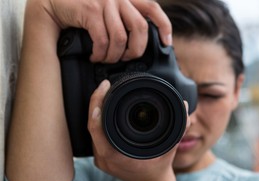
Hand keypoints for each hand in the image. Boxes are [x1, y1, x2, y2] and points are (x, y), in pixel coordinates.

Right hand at [32, 0, 171, 61]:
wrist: (55, 1)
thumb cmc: (84, 9)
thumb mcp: (109, 10)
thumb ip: (124, 19)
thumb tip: (138, 42)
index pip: (153, 9)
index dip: (163, 26)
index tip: (166, 43)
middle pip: (141, 27)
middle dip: (137, 50)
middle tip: (127, 58)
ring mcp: (105, 2)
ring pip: (121, 38)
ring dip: (114, 56)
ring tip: (106, 59)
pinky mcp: (90, 10)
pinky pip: (102, 40)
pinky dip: (100, 54)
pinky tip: (95, 56)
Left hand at [87, 80, 189, 180]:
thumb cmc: (157, 170)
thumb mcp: (170, 149)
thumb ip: (178, 128)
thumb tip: (184, 107)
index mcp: (116, 157)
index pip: (97, 130)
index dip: (97, 109)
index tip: (103, 91)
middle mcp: (104, 158)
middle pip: (91, 126)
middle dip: (96, 102)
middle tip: (105, 85)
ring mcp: (100, 157)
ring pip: (91, 129)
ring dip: (96, 109)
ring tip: (104, 92)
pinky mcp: (101, 154)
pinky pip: (95, 133)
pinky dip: (98, 118)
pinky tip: (104, 106)